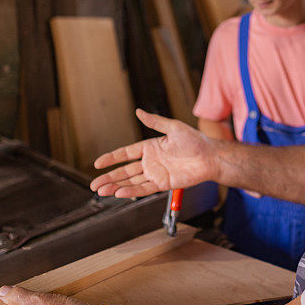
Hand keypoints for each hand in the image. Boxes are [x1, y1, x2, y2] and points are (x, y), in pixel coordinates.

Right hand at [90, 109, 219, 197]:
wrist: (210, 157)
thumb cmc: (195, 141)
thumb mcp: (173, 127)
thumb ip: (155, 121)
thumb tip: (139, 111)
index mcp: (150, 147)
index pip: (126, 153)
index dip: (111, 158)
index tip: (97, 163)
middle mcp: (151, 161)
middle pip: (125, 171)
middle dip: (109, 177)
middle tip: (94, 184)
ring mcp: (156, 174)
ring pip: (131, 181)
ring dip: (116, 186)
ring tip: (101, 191)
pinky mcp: (163, 184)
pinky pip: (144, 189)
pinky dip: (131, 191)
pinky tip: (119, 193)